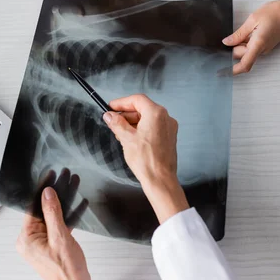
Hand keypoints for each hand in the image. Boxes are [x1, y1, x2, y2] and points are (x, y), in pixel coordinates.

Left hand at [17, 170, 91, 279]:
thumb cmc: (67, 271)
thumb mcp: (60, 237)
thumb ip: (53, 213)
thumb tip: (47, 193)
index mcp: (26, 238)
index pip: (33, 208)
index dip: (43, 191)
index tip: (52, 176)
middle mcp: (31, 240)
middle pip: (43, 210)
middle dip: (56, 194)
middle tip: (66, 176)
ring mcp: (42, 243)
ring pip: (52, 216)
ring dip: (63, 202)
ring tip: (73, 184)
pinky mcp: (53, 245)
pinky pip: (58, 225)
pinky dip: (67, 216)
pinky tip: (78, 204)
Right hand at [102, 95, 189, 223]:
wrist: (160, 179)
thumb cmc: (147, 160)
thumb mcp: (126, 138)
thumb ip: (117, 123)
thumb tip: (110, 116)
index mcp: (156, 114)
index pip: (137, 100)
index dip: (122, 102)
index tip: (111, 107)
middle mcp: (165, 118)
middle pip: (143, 108)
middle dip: (126, 114)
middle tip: (113, 121)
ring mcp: (169, 128)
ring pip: (147, 118)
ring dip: (133, 123)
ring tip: (120, 133)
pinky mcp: (169, 138)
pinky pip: (153, 127)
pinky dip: (141, 129)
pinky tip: (131, 139)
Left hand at [222, 0, 279, 74]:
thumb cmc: (276, 12)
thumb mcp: (253, 20)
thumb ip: (239, 34)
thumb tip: (226, 42)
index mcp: (258, 44)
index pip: (245, 64)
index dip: (232, 70)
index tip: (222, 72)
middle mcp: (262, 49)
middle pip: (242, 56)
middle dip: (233, 48)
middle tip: (230, 35)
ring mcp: (265, 48)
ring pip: (247, 51)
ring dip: (240, 44)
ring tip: (244, 29)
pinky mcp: (266, 44)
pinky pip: (252, 47)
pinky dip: (246, 42)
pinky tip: (248, 30)